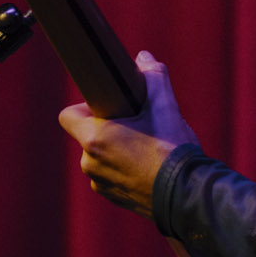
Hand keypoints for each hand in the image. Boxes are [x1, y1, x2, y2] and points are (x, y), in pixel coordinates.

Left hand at [59, 51, 199, 218]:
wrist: (187, 195)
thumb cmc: (172, 150)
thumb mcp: (165, 106)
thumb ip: (153, 77)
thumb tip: (144, 58)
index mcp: (95, 138)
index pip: (68, 115)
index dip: (86, 107)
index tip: (110, 107)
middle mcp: (90, 163)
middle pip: (88, 135)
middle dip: (108, 128)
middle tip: (136, 124)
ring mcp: (100, 183)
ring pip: (99, 157)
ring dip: (115, 150)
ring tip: (145, 147)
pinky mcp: (113, 197)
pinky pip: (110, 176)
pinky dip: (123, 170)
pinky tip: (147, 167)